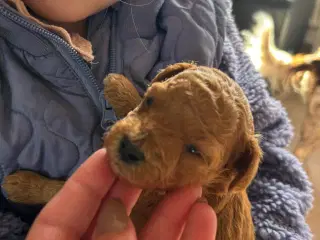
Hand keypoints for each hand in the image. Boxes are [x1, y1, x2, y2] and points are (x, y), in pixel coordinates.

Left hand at [26, 149, 216, 239]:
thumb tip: (115, 209)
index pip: (63, 213)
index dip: (85, 181)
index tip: (110, 152)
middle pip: (112, 217)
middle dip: (134, 186)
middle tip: (154, 158)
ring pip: (151, 235)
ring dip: (173, 207)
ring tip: (190, 178)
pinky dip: (192, 236)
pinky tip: (204, 212)